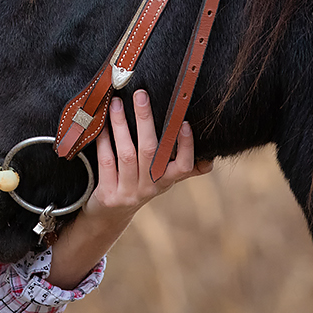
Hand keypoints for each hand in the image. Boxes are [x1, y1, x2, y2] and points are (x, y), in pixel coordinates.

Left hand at [89, 89, 211, 226]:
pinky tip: (101, 125)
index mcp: (166, 181)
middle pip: (150, 151)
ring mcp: (129, 192)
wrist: (109, 217)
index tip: (185, 123)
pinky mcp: (108, 195)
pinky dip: (104, 141)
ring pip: (127, 154)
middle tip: (141, 95)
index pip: (183, 166)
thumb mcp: (162, 181)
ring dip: (122, 125)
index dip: (186, 146)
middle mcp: (150, 188)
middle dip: (145, 120)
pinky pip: (106, 162)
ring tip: (117, 103)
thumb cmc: (138, 187)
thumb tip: (211, 159)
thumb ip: (183, 168)